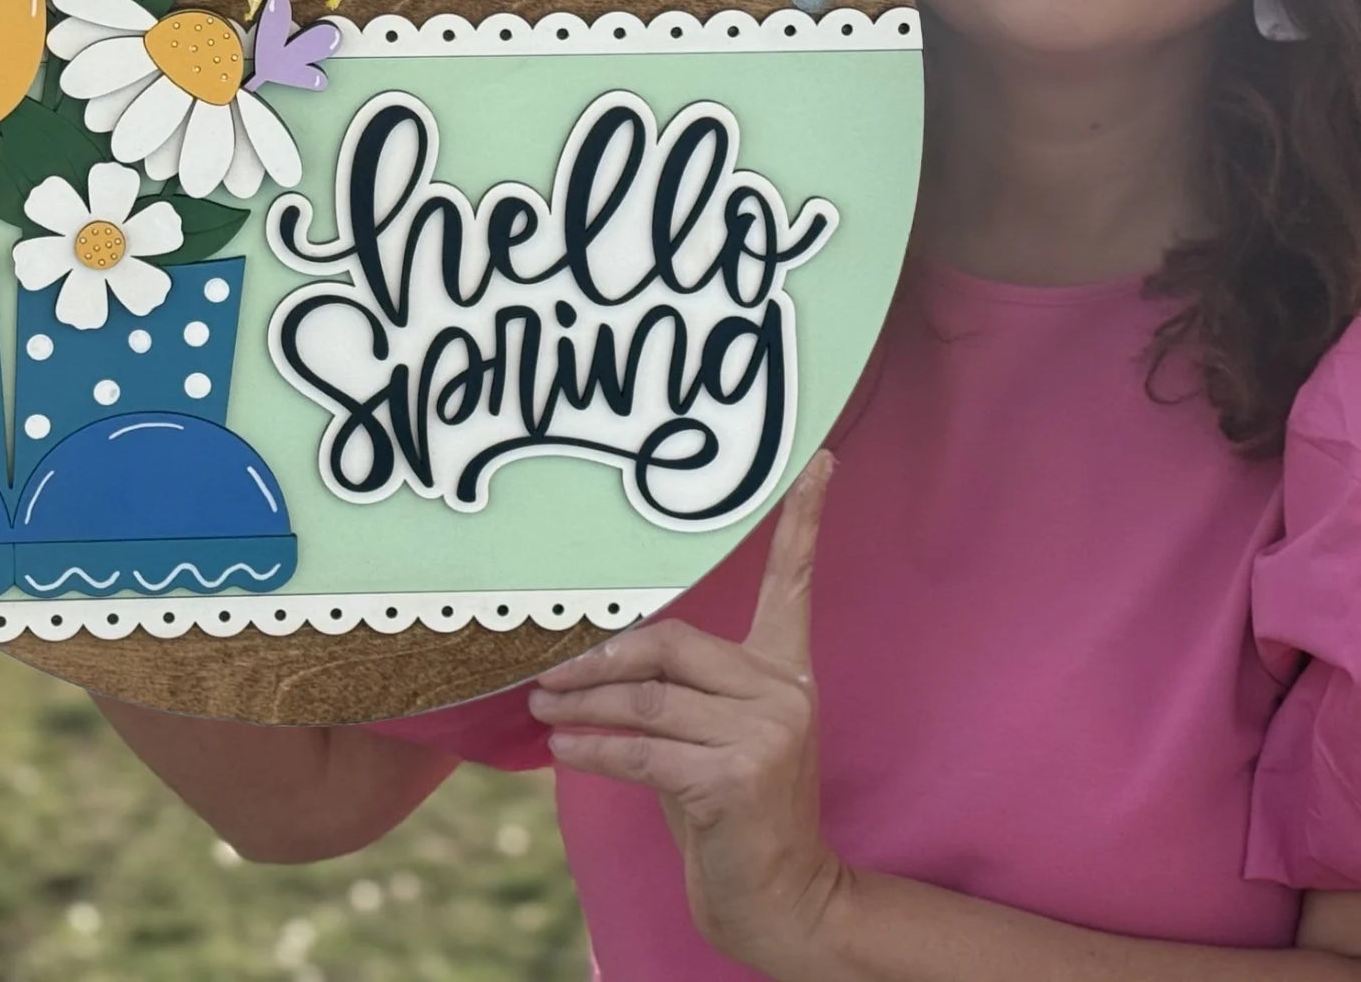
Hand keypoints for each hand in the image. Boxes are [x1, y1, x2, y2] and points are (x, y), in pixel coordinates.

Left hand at [528, 450, 844, 971]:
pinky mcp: (734, 778)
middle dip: (602, 656)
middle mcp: (783, 693)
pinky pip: (641, 749)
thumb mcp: (711, 738)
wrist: (781, 898)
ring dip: (582, 704)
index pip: (795, 581)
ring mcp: (764, 734)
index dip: (805, 520)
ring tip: (541, 705)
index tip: (819, 461)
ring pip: (647, 700)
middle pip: (673, 643)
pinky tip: (562, 746)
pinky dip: (592, 747)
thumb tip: (594, 658)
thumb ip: (676, 691)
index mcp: (786, 671)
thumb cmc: (732, 814)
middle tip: (547, 668)